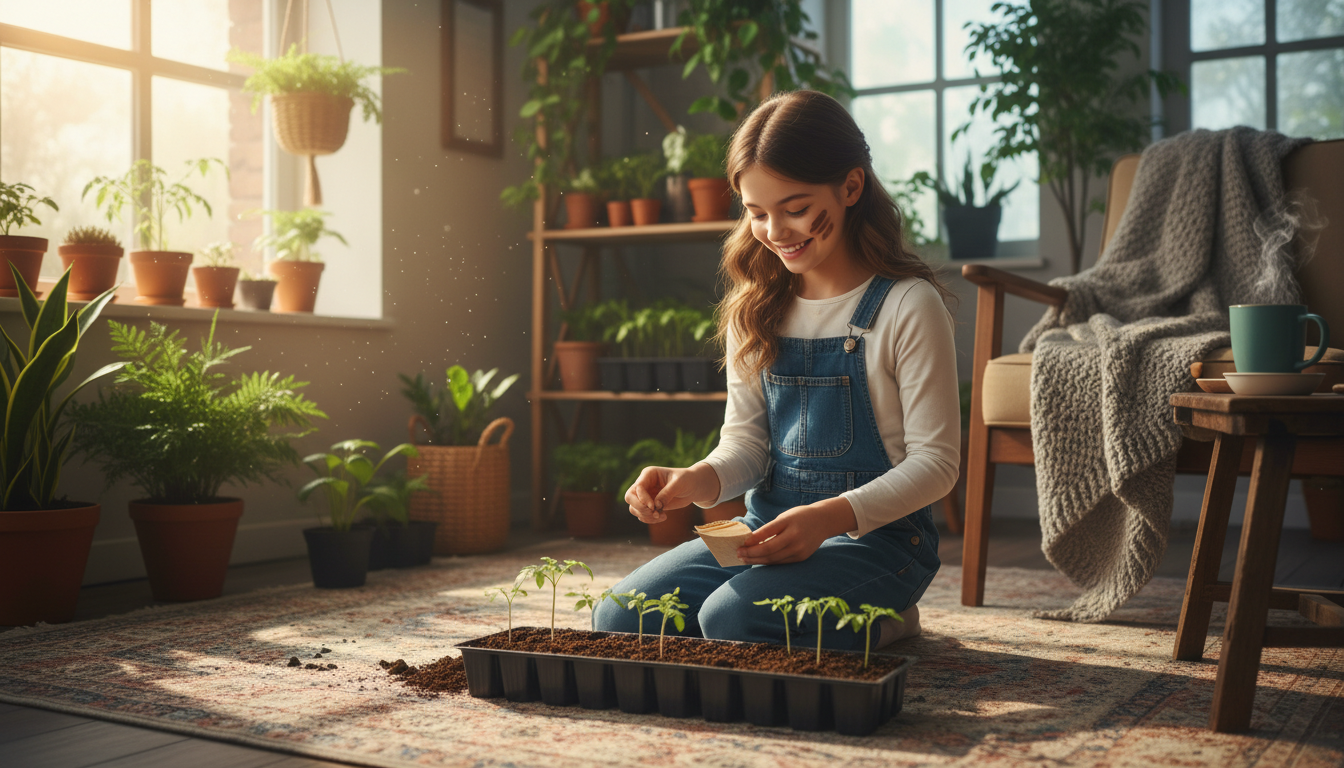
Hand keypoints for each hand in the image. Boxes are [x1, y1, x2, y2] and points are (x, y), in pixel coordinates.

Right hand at [625, 463, 720, 524]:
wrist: (693, 487)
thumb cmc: (687, 480)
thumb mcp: (679, 484)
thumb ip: (667, 493)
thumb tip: (656, 506)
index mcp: (649, 474)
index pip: (637, 487)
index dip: (642, 499)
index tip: (653, 507)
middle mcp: (644, 484)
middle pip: (629, 497)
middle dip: (640, 508)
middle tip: (654, 513)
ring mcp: (645, 496)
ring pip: (634, 508)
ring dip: (645, 516)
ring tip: (661, 516)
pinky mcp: (649, 506)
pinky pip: (642, 515)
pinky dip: (650, 519)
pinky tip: (663, 517)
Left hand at [737, 497, 857, 564]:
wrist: (823, 521)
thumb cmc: (799, 516)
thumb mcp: (784, 516)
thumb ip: (770, 528)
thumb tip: (751, 542)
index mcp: (788, 522)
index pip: (766, 532)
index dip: (752, 540)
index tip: (740, 543)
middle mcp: (794, 536)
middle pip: (768, 550)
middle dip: (751, 553)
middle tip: (738, 553)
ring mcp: (799, 549)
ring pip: (773, 559)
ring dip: (757, 560)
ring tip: (744, 559)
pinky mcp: (801, 557)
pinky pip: (781, 562)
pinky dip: (768, 562)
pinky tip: (758, 560)